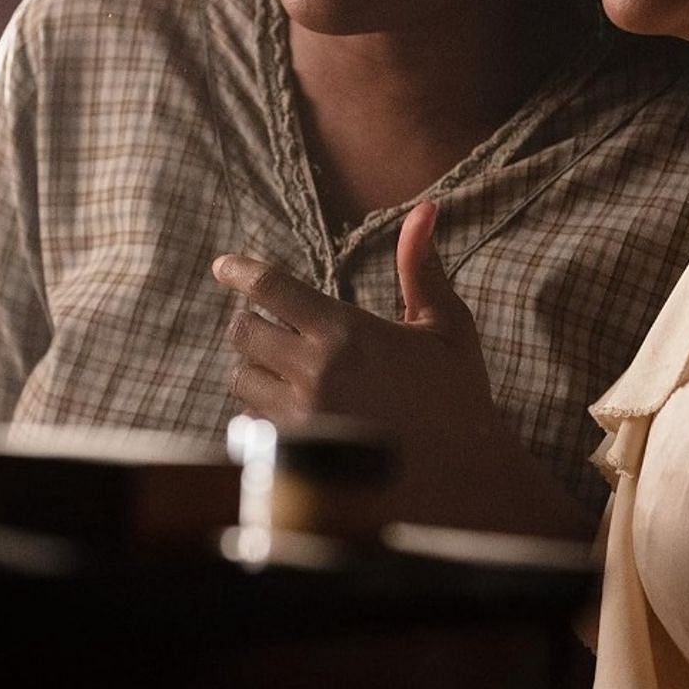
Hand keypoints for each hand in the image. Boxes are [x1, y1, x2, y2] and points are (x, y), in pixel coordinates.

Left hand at [210, 201, 500, 448]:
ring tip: (284, 369)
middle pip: (244, 331)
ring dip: (254, 368)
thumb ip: (420, 268)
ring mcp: (300, 417)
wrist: (464, 479)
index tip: (224, 265)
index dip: (240, 270)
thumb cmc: (457, 398)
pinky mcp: (294, 456)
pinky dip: (259, 411)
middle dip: (251, 321)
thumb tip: (424, 209)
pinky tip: (288, 410)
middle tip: (270, 324)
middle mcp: (315, 371)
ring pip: (241, 378)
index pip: (271, 288)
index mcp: (346, 332)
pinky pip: (250, 423)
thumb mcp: (446, 327)